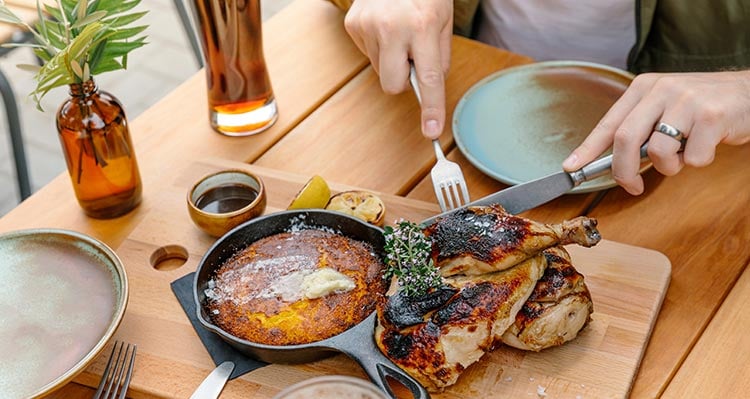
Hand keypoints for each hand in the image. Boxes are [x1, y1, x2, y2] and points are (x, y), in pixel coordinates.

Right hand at [344, 0, 452, 138]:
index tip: (431, 132)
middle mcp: (392, 27)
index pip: (429, 78)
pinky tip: (384, 25)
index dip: (432, 108)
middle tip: (412, 56)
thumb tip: (428, 88)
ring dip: (391, 59)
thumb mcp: (443, 19)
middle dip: (403, 80)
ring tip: (397, 30)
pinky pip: (368, 54)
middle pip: (393, 85)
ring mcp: (367, 26)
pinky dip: (379, 47)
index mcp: (422, 25)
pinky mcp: (352, 25)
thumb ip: (438, 56)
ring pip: (380, 70)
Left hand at [563, 70, 749, 194]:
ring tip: (683, 155)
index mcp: (644, 87)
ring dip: (668, 166)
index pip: (608, 123)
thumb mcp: (665, 108)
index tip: (570, 167)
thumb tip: (606, 162)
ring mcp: (687, 101)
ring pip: (658, 151)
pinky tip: (707, 145)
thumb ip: (639, 129)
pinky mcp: (712, 116)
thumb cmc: (703, 107)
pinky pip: (692, 158)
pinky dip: (697, 161)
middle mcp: (662, 89)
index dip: (587, 149)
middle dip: (623, 171)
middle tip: (632, 186)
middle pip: (624, 139)